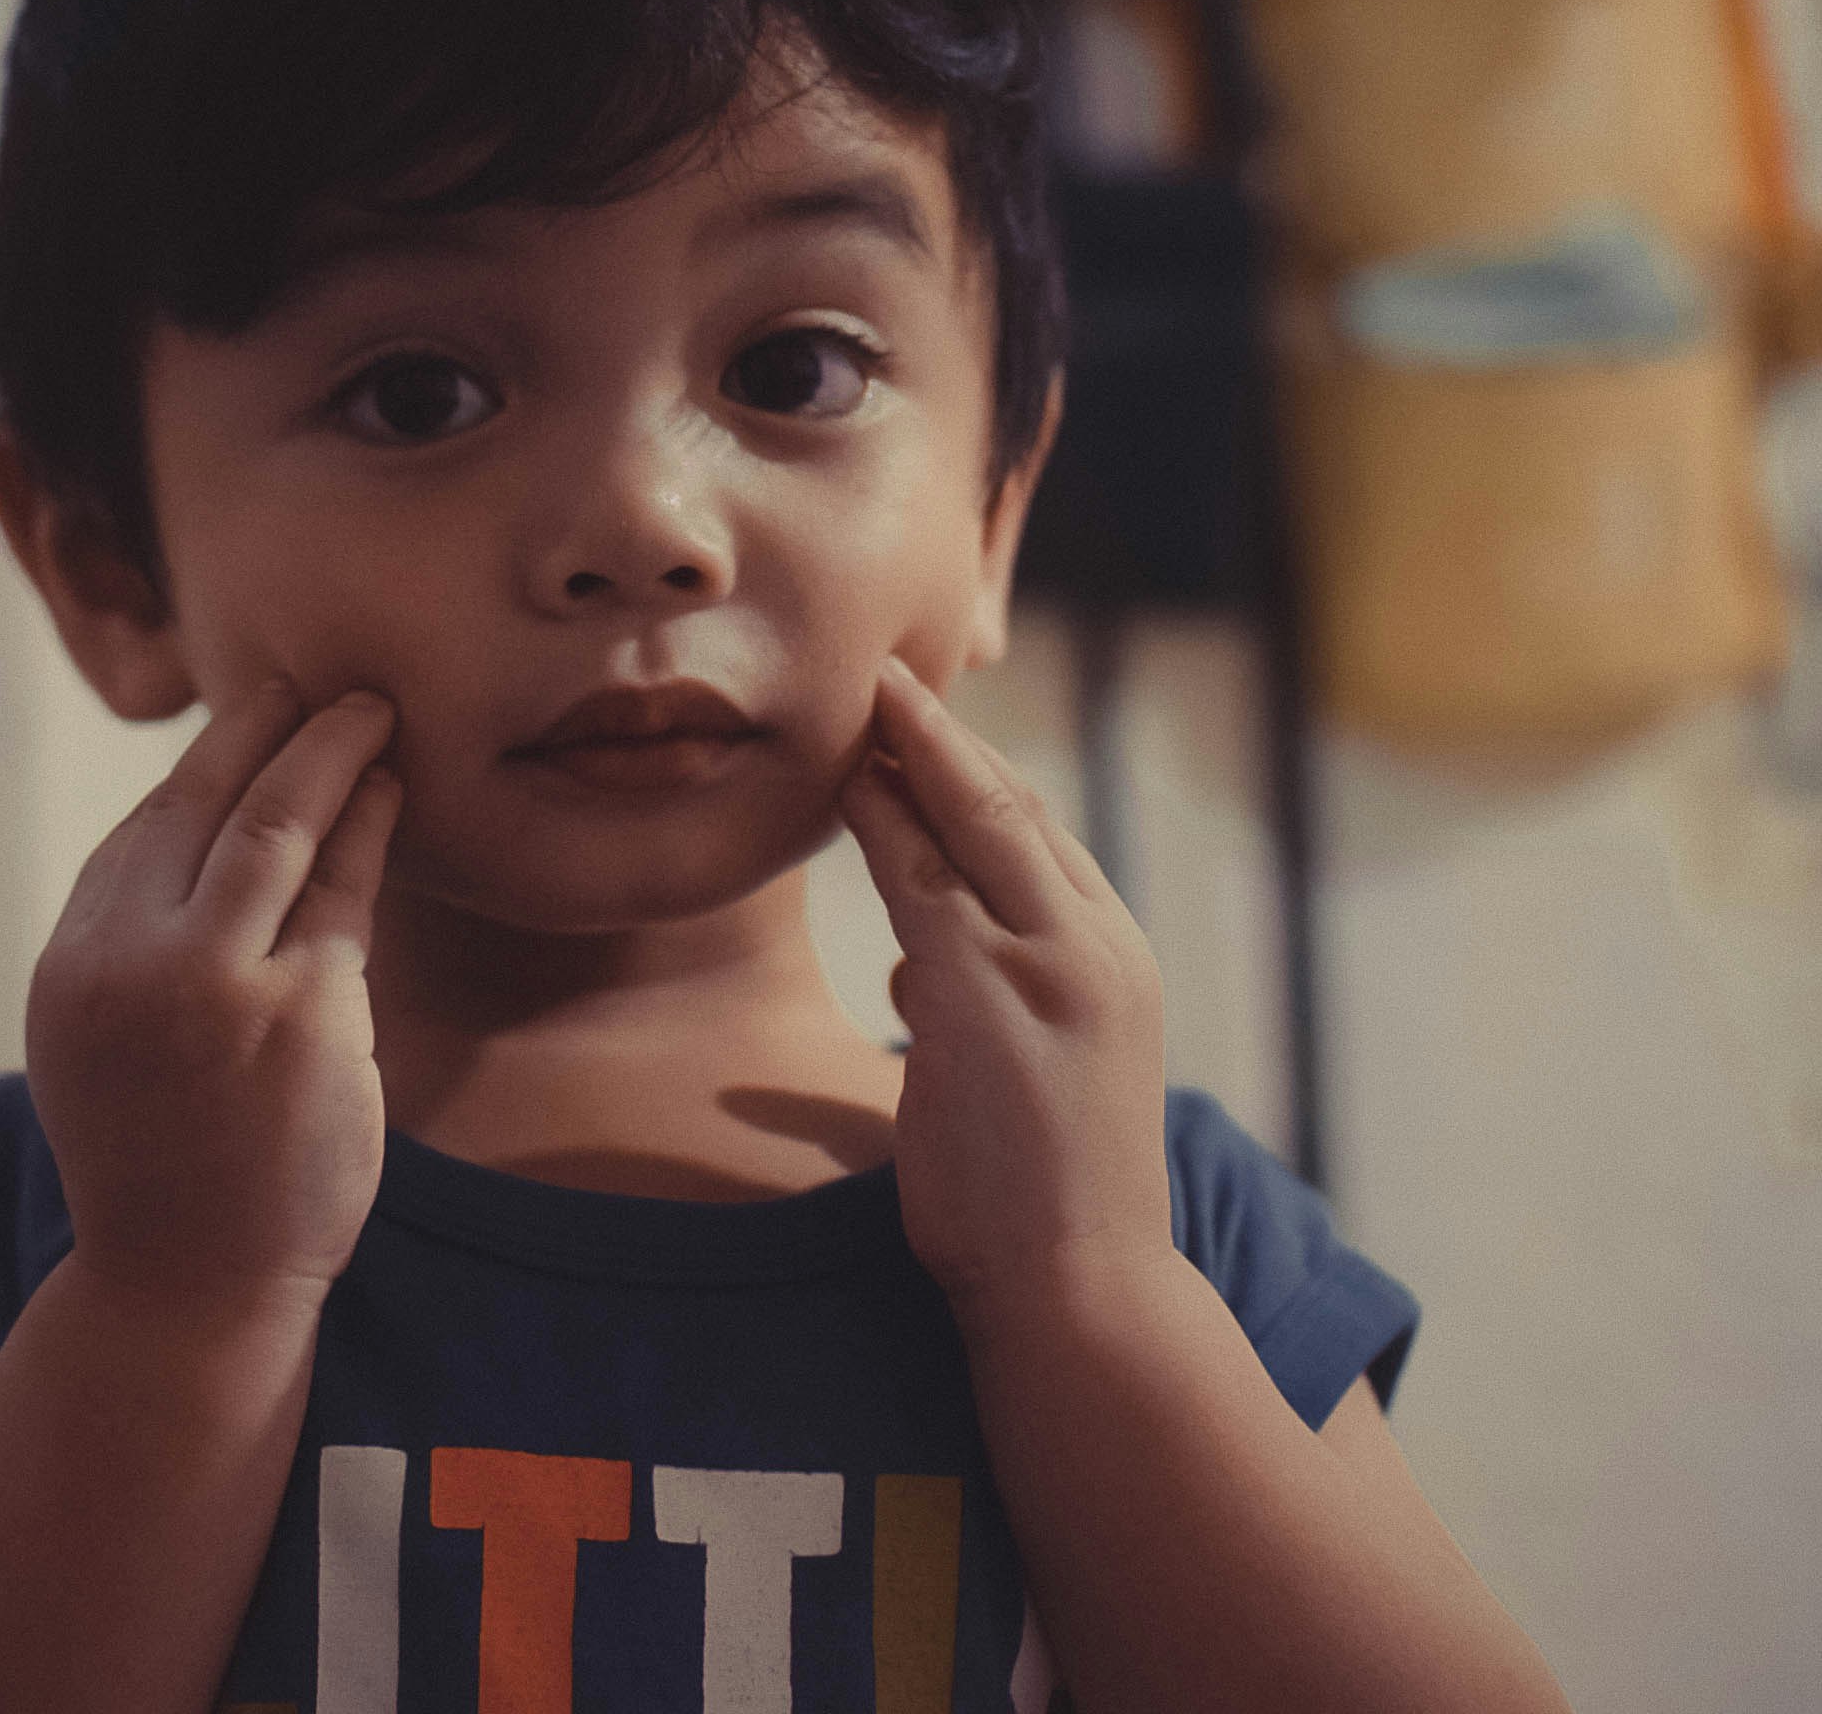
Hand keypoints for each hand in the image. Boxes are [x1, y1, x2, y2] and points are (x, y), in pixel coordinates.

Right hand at [23, 677, 402, 1311]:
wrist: (186, 1285)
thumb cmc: (156, 1162)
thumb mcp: (103, 1040)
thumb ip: (135, 945)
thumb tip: (202, 835)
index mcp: (74, 963)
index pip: (146, 829)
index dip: (205, 762)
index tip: (250, 717)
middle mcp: (133, 961)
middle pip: (206, 803)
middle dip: (266, 727)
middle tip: (312, 683)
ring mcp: (219, 983)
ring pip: (278, 825)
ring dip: (329, 752)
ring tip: (370, 712)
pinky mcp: (304, 1011)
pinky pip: (343, 889)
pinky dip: (368, 826)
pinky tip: (390, 792)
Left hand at [838, 656, 1172, 1327]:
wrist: (1082, 1284)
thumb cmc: (1046, 1203)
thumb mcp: (1031, 1076)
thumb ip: (982, 1003)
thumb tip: (915, 970)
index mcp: (1112, 964)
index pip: (1045, 844)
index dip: (981, 781)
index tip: (930, 734)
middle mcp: (1094, 948)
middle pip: (1015, 812)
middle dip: (948, 741)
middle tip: (891, 679)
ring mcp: (1047, 965)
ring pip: (970, 828)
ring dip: (910, 759)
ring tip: (864, 704)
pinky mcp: (987, 993)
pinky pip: (922, 881)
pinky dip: (886, 821)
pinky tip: (851, 780)